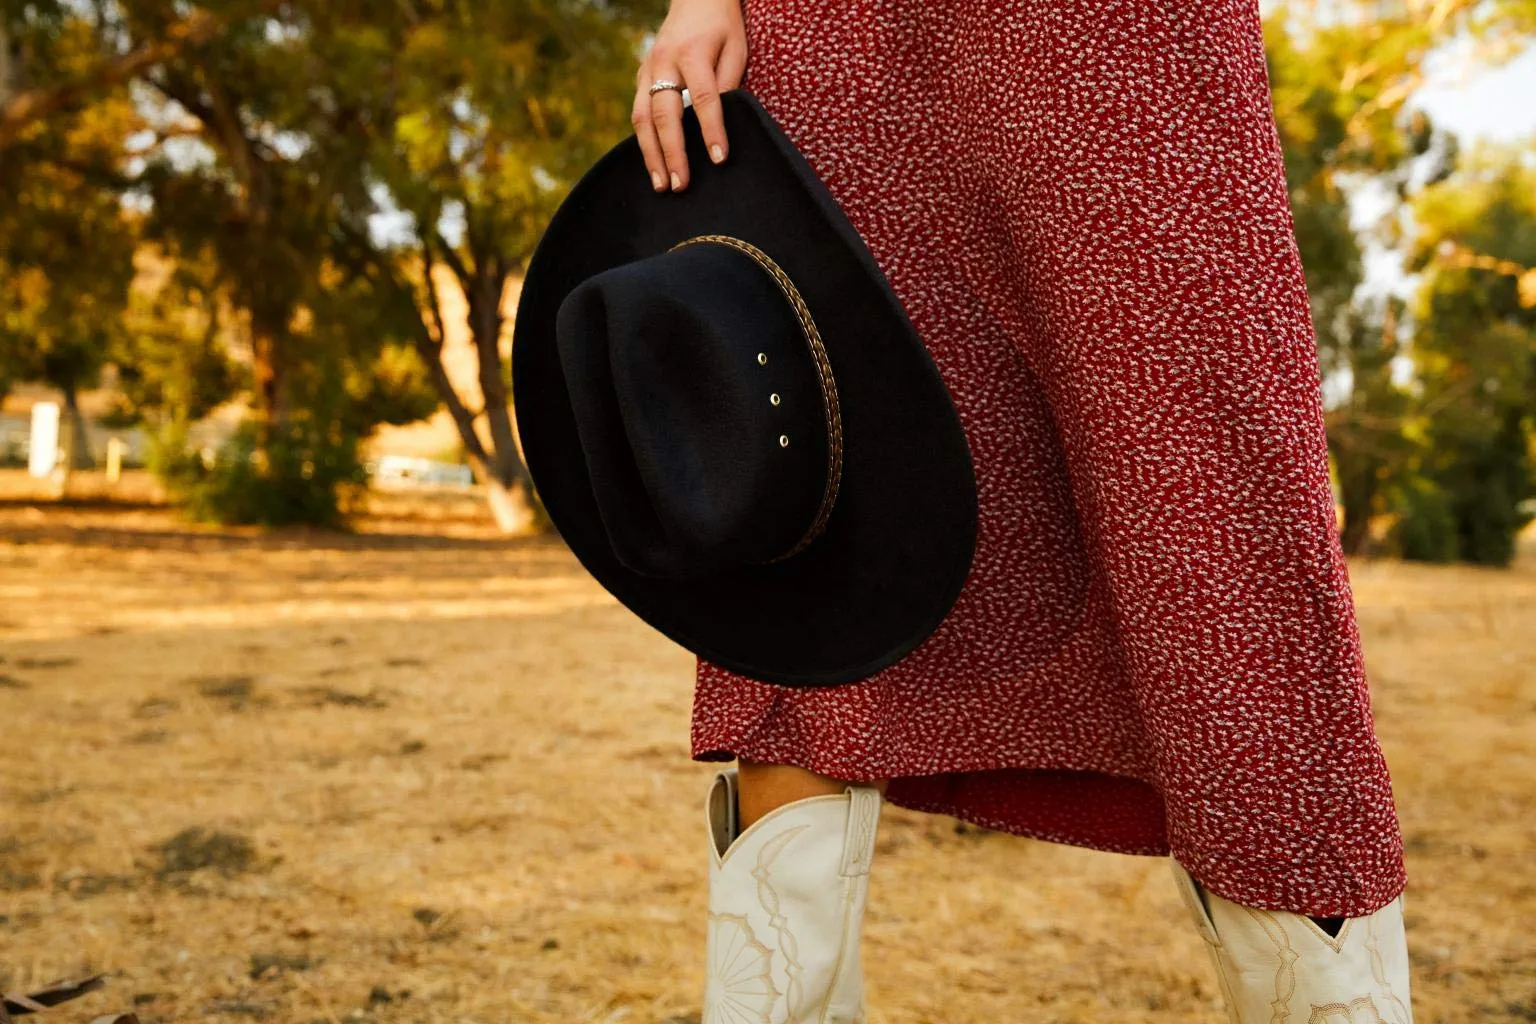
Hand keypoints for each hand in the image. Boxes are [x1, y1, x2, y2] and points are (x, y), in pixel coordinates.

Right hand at [632, 0, 747, 192]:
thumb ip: (728, 84)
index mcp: (693, 53)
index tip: (718, 159)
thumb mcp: (736, 48)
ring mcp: (648, 69)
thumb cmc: (722, 26)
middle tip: (680, 185)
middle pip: (665, 114)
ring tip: (661, 185)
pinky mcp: (641, 77)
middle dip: (672, 153)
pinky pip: (639, 113)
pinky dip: (645, 141)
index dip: (712, 130)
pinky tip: (654, 164)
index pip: (704, 98)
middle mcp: (664, 62)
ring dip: (651, 155)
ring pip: (643, 118)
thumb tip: (723, 125)